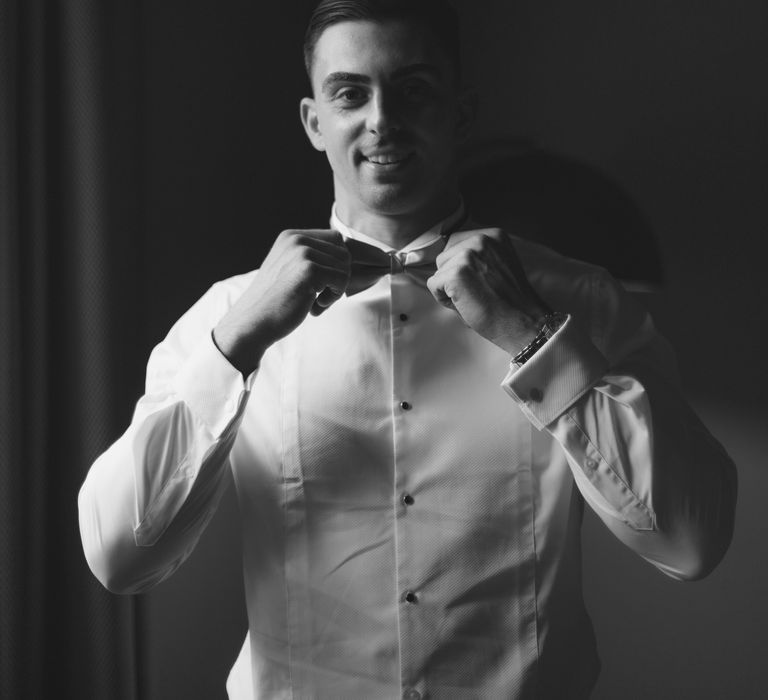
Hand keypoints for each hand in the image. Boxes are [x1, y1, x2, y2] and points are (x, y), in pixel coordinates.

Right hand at [214, 229, 350, 373]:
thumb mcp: (291, 270)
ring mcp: (302, 252)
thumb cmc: (275, 302)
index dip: (336, 264)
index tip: (321, 285)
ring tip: (313, 302)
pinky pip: (342, 281)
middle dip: (337, 278)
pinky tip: (312, 307)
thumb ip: (314, 259)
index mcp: (291, 236)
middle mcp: (297, 239)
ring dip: (335, 290)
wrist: (253, 322)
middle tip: (317, 297)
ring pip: (345, 268)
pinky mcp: (309, 270)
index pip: (336, 240)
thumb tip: (353, 254)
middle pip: (344, 253)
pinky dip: (332, 299)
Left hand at [427, 228, 549, 354]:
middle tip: (477, 292)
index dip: (462, 267)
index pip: (456, 243)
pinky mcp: (456, 274)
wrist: (524, 322)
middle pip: (444, 256)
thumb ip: (479, 255)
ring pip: (438, 271)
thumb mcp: (499, 264)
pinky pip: (433, 285)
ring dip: (449, 288)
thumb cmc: (511, 301)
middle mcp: (481, 240)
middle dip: (453, 275)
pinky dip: (444, 300)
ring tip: (474, 299)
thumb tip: (449, 257)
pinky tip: (467, 305)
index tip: (481, 281)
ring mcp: (467, 256)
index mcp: (493, 235)